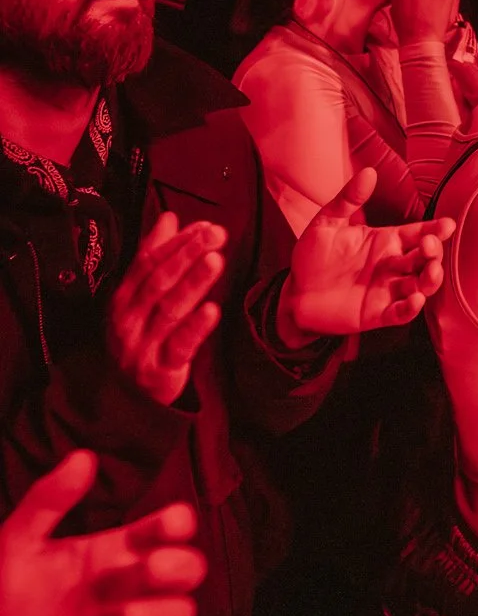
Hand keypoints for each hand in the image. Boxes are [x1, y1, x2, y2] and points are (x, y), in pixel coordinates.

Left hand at [0, 450, 205, 615]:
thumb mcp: (13, 545)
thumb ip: (47, 501)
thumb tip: (84, 458)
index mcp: (108, 555)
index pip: (165, 530)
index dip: (177, 523)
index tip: (168, 522)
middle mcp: (125, 593)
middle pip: (187, 570)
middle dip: (179, 565)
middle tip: (149, 567)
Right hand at [107, 213, 226, 406]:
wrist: (128, 396)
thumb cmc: (140, 336)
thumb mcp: (140, 297)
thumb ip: (154, 257)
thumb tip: (169, 219)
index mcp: (124, 298)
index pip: (148, 263)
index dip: (176, 243)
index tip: (204, 226)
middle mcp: (129, 319)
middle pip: (159, 282)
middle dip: (188, 255)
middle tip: (215, 235)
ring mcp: (142, 345)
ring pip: (170, 310)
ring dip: (194, 283)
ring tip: (216, 260)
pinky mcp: (159, 370)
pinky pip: (179, 346)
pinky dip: (195, 328)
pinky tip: (213, 310)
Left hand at [276, 168, 454, 344]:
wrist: (294, 292)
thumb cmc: (312, 256)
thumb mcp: (327, 222)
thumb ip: (348, 199)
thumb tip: (368, 171)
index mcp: (385, 241)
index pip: (417, 233)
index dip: (435, 229)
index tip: (447, 224)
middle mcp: (391, 265)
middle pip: (425, 258)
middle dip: (433, 252)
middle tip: (429, 245)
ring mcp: (386, 290)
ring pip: (420, 286)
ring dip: (430, 280)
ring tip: (431, 271)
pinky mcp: (376, 314)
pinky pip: (400, 313)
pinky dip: (410, 308)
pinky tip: (414, 300)